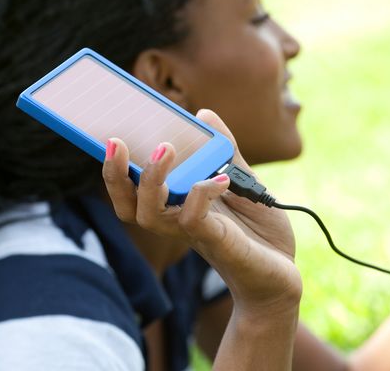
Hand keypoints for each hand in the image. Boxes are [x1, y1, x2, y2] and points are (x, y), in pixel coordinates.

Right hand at [102, 109, 301, 313]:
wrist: (283, 275)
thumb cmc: (259, 233)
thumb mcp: (243, 182)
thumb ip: (224, 151)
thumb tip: (203, 114)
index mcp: (179, 205)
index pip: (133, 190)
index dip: (114, 168)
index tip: (106, 135)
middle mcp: (179, 222)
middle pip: (129, 205)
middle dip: (115, 174)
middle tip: (115, 140)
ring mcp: (196, 234)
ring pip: (151, 214)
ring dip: (152, 179)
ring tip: (164, 149)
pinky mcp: (218, 243)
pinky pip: (194, 220)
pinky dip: (200, 194)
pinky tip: (219, 179)